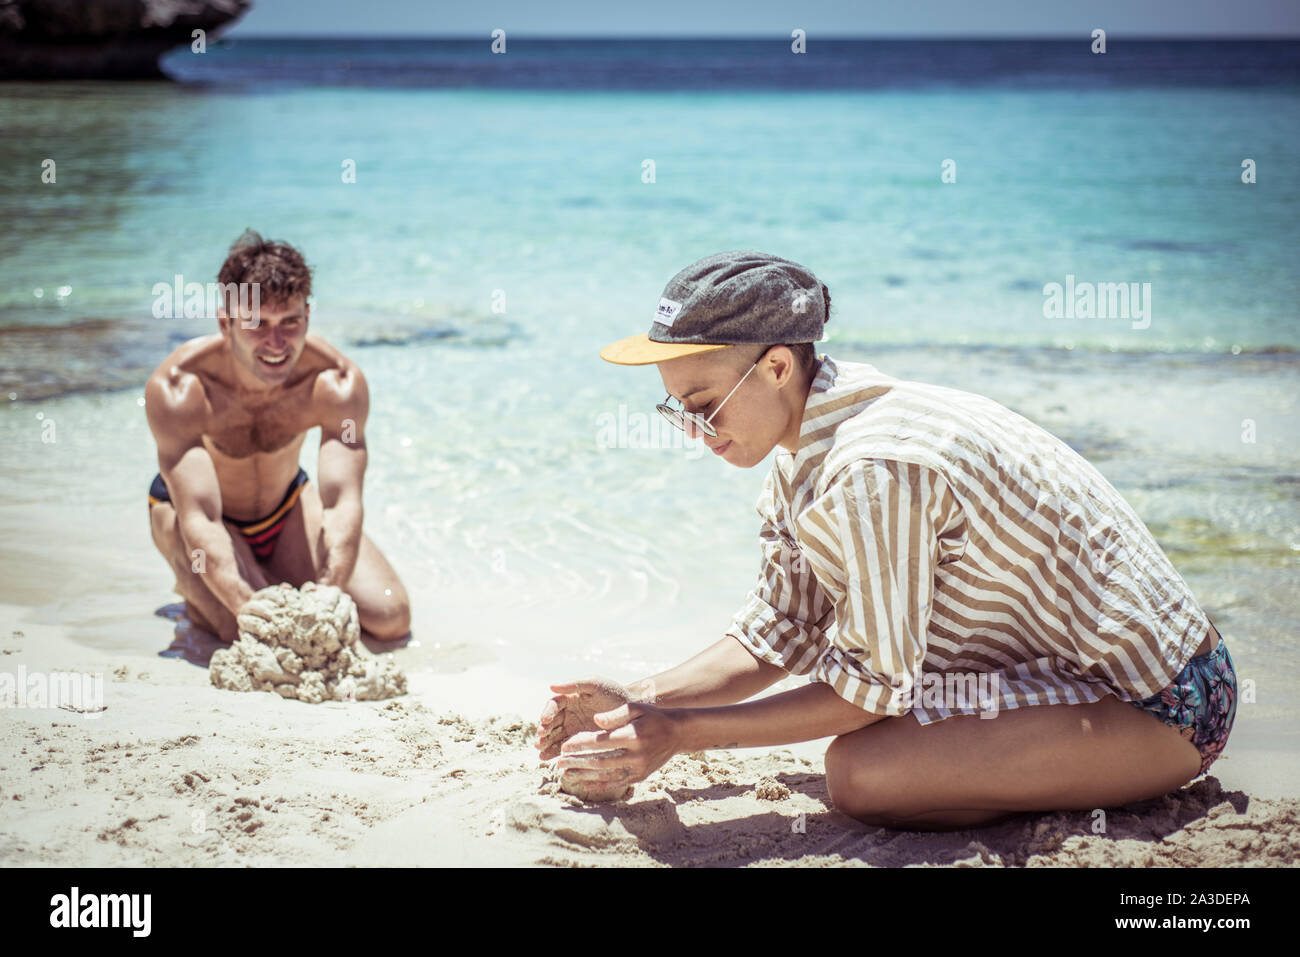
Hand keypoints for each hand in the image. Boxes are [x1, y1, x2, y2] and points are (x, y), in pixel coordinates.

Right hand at [535, 676, 633, 760]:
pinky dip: (554, 752)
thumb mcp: (595, 684)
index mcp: (570, 698)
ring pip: (554, 736)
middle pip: (550, 723)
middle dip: (544, 732)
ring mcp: (573, 728)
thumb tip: (551, 686)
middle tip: (540, 740)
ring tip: (541, 752)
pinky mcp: (580, 741)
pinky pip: (563, 747)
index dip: (547, 713)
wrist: (632, 711)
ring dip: (545, 744)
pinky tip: (547, 758)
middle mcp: (569, 714)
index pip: (553, 705)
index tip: (545, 722)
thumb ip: (574, 684)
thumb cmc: (614, 693)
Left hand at [554, 702, 682, 788]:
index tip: (565, 745)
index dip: (581, 744)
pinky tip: (584, 784)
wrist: (677, 733)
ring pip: (606, 774)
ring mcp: (639, 768)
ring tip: (566, 773)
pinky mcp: (640, 776)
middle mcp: (636, 754)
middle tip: (559, 762)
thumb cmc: (652, 717)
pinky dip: (599, 785)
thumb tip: (596, 720)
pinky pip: (616, 783)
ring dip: (584, 775)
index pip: (601, 741)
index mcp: (633, 735)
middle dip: (578, 762)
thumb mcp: (636, 708)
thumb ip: (615, 714)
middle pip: (601, 761)